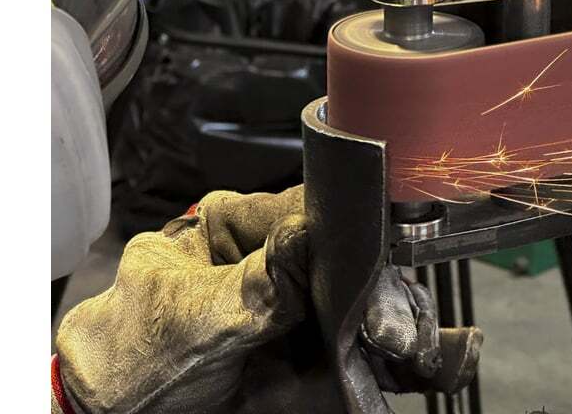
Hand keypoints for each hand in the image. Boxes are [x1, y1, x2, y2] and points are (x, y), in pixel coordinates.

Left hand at [53, 186, 480, 412]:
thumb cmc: (133, 357)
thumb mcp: (190, 317)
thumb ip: (255, 283)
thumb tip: (309, 232)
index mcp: (241, 227)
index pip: (312, 209)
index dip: (351, 225)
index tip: (380, 246)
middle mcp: (283, 263)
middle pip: (354, 258)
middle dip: (386, 285)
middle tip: (396, 319)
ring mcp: (307, 314)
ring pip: (373, 305)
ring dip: (404, 322)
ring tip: (414, 345)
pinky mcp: (324, 361)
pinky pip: (375, 356)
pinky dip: (409, 361)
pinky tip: (438, 360)